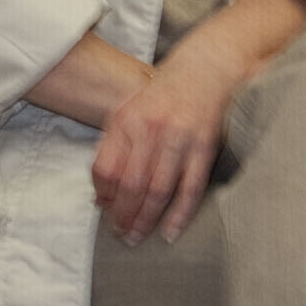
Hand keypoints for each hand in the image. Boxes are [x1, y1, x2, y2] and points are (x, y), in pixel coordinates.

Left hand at [90, 41, 240, 246]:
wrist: (205, 68)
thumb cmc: (164, 93)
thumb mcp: (129, 110)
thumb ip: (113, 146)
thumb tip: (100, 192)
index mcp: (127, 120)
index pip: (106, 168)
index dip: (102, 194)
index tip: (103, 209)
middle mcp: (151, 130)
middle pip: (130, 185)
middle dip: (122, 215)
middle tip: (119, 233)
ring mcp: (179, 139)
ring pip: (157, 191)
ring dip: (145, 220)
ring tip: (136, 236)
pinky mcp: (204, 148)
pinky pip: (190, 189)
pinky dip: (179, 215)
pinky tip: (170, 232)